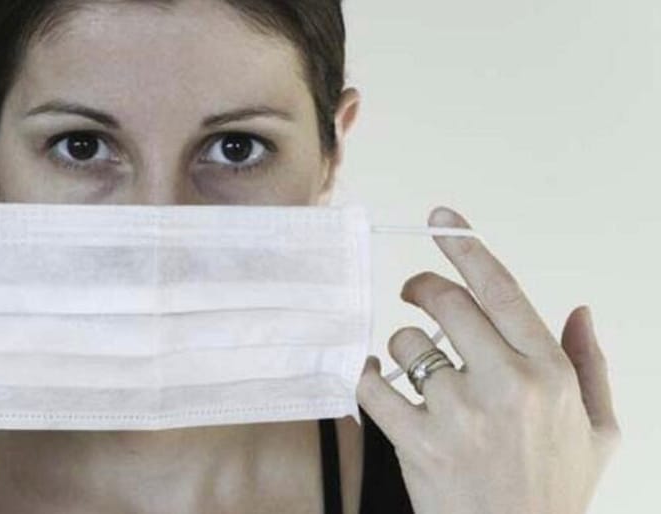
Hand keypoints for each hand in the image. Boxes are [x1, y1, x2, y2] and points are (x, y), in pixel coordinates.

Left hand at [357, 207, 620, 513]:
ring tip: (410, 365)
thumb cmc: (555, 492)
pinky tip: (372, 377)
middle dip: (421, 287)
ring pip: (407, 343)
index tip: (441, 219)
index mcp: (550, 373)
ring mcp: (460, 414)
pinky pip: (373, 387)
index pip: (502, 290)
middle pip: (446, 303)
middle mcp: (507, 384)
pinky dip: (365, 376)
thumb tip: (579, 310)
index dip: (467, 247)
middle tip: (413, 292)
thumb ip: (590, 366)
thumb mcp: (598, 431)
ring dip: (401, 345)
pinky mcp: (419, 442)